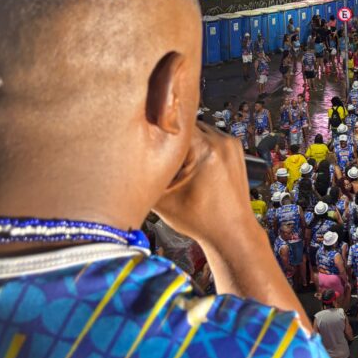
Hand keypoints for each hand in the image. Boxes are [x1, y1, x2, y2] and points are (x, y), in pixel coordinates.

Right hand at [153, 122, 253, 248]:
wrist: (230, 231)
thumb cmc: (202, 220)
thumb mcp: (163, 201)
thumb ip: (143, 179)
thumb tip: (123, 165)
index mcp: (206, 150)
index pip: (173, 126)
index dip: (157, 134)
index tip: (148, 142)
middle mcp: (221, 142)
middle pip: (185, 127)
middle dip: (171, 140)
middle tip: (161, 157)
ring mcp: (230, 144)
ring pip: (197, 131)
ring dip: (185, 143)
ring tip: (177, 164)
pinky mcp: (234, 148)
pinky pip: (209, 138)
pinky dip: (199, 147)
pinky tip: (192, 166)